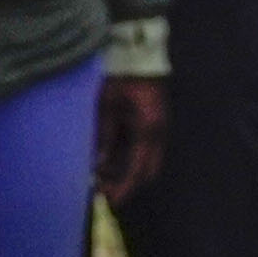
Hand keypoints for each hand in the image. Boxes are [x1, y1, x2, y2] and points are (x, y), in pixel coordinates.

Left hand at [96, 75, 168, 202]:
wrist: (138, 55)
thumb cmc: (120, 77)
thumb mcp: (107, 107)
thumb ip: (105, 136)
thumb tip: (99, 164)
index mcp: (147, 130)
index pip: (137, 170)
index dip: (123, 188)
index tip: (110, 201)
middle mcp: (157, 134)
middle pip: (145, 171)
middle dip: (126, 183)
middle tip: (102, 188)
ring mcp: (158, 129)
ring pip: (144, 162)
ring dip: (125, 171)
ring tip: (100, 174)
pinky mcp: (153, 125)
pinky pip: (142, 150)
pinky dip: (127, 159)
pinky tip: (108, 159)